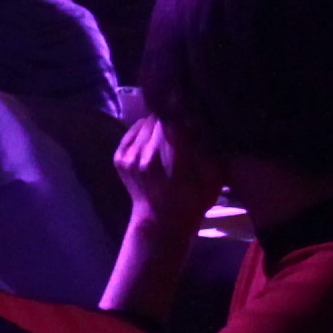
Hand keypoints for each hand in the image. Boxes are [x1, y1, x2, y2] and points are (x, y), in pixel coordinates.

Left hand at [116, 108, 230, 228]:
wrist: (160, 223)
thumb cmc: (192, 202)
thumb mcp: (213, 178)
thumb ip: (209, 148)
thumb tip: (200, 120)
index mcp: (172, 158)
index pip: (172, 116)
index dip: (182, 108)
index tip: (191, 110)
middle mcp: (146, 154)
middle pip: (158, 116)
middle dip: (172, 116)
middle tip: (183, 125)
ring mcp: (129, 156)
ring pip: (145, 122)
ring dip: (158, 124)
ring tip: (169, 135)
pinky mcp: (119, 157)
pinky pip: (133, 130)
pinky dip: (144, 130)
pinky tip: (154, 141)